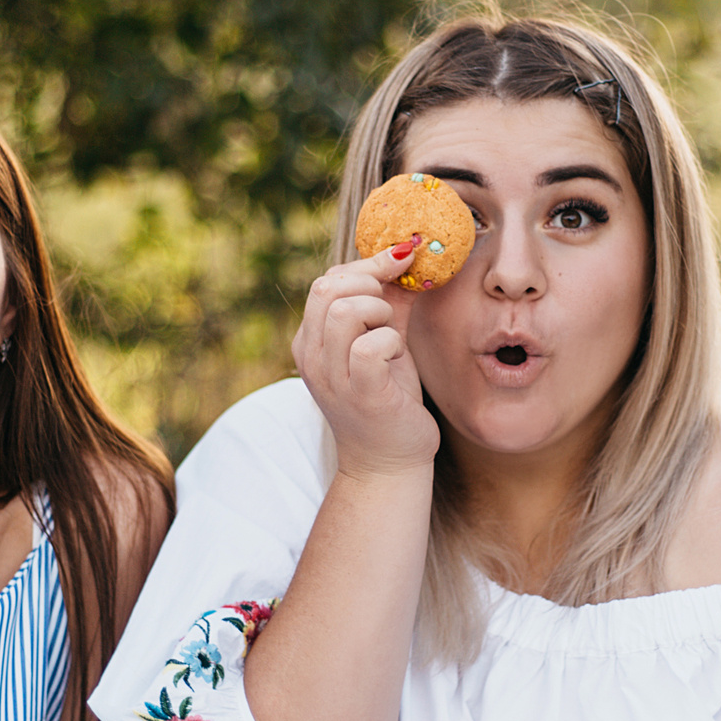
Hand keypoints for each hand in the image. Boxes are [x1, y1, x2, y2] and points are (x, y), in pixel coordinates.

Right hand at [292, 246, 439, 479]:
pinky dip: (392, 342)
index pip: (326, 281)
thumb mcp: (384, 342)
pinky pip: (371, 346)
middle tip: (391, 313)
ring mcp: (332, 377)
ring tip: (392, 338)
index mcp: (310, 340)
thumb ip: (390, 303)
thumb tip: (409, 257)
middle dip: (372, 286)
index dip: (367, 266)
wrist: (388, 462)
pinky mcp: (360, 394)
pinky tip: (397, 358)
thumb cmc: (388, 399)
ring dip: (382, 314)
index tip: (401, 263)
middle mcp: (311, 357)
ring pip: (347, 311)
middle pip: (329, 288)